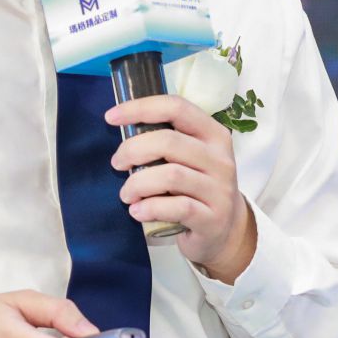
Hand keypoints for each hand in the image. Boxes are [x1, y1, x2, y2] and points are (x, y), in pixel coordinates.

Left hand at [108, 95, 256, 282]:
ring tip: (126, 194)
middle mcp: (220, 159)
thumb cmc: (196, 187)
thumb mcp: (190, 158)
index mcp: (213, 134)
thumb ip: (166, 141)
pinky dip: (150, 208)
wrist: (225, 230)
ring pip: (170, 176)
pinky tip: (137, 211)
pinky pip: (177, 207)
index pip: (177, 107)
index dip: (140, 108)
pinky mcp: (213, 219)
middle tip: (117, 164)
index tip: (111, 117)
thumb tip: (122, 126)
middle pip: (168, 142)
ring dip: (138, 184)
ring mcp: (219, 190)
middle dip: (133, 150)